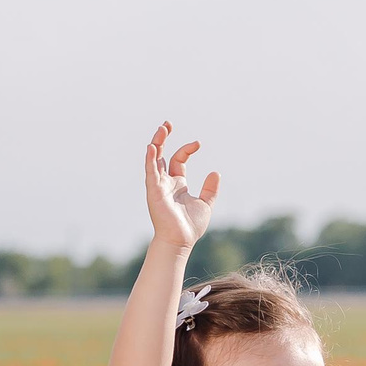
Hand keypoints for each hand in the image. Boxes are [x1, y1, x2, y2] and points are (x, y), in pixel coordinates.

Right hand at [142, 121, 218, 249]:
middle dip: (164, 139)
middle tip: (167, 124)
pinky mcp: (154, 192)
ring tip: (162, 129)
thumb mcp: (205, 203)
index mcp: (177, 184)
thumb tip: (215, 172)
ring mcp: (158, 186)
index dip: (187, 149)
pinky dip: (151, 160)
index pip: (178, 159)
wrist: (180, 241)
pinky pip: (150, 173)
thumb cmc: (190, 226)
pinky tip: (153, 147)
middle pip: (161, 155)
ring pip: (154, 160)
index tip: (198, 143)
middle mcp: (165, 182)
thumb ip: (210, 189)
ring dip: (156, 144)